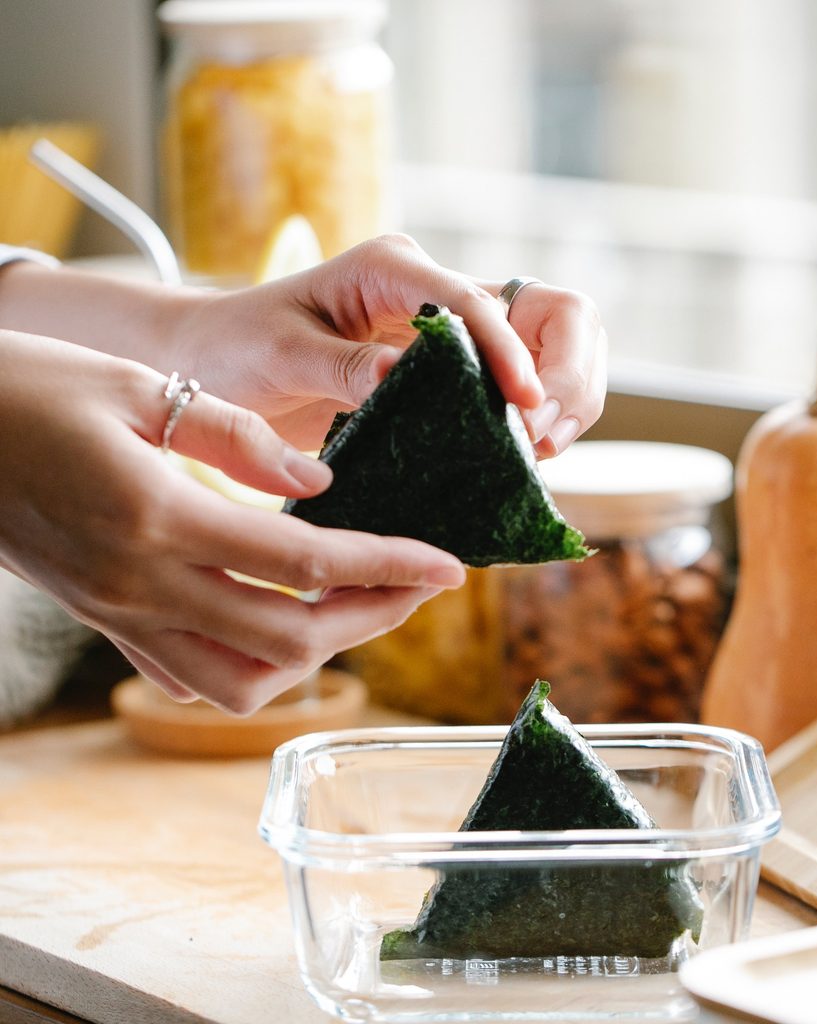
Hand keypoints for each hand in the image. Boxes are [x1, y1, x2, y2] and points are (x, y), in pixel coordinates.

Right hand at [0, 330, 464, 712]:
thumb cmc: (28, 390)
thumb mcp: (136, 385)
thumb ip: (235, 437)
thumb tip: (320, 480)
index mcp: (158, 517)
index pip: (305, 564)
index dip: (389, 567)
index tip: (450, 564)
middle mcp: (143, 585)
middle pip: (289, 638)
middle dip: (373, 616)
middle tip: (423, 583)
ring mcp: (121, 616)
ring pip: (242, 682)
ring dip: (316, 655)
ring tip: (361, 606)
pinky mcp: (107, 623)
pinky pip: (192, 678)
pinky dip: (253, 668)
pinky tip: (280, 627)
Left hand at [171, 234, 607, 454]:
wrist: (218, 362)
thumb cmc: (238, 347)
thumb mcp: (280, 353)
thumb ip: (342, 363)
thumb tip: (399, 375)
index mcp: (394, 270)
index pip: (479, 302)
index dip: (512, 353)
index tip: (525, 410)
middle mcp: (437, 291)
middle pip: (554, 310)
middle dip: (568, 371)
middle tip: (538, 436)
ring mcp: (455, 330)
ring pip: (557, 344)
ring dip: (569, 394)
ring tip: (537, 449)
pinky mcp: (458, 370)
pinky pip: (527, 384)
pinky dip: (544, 416)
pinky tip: (524, 454)